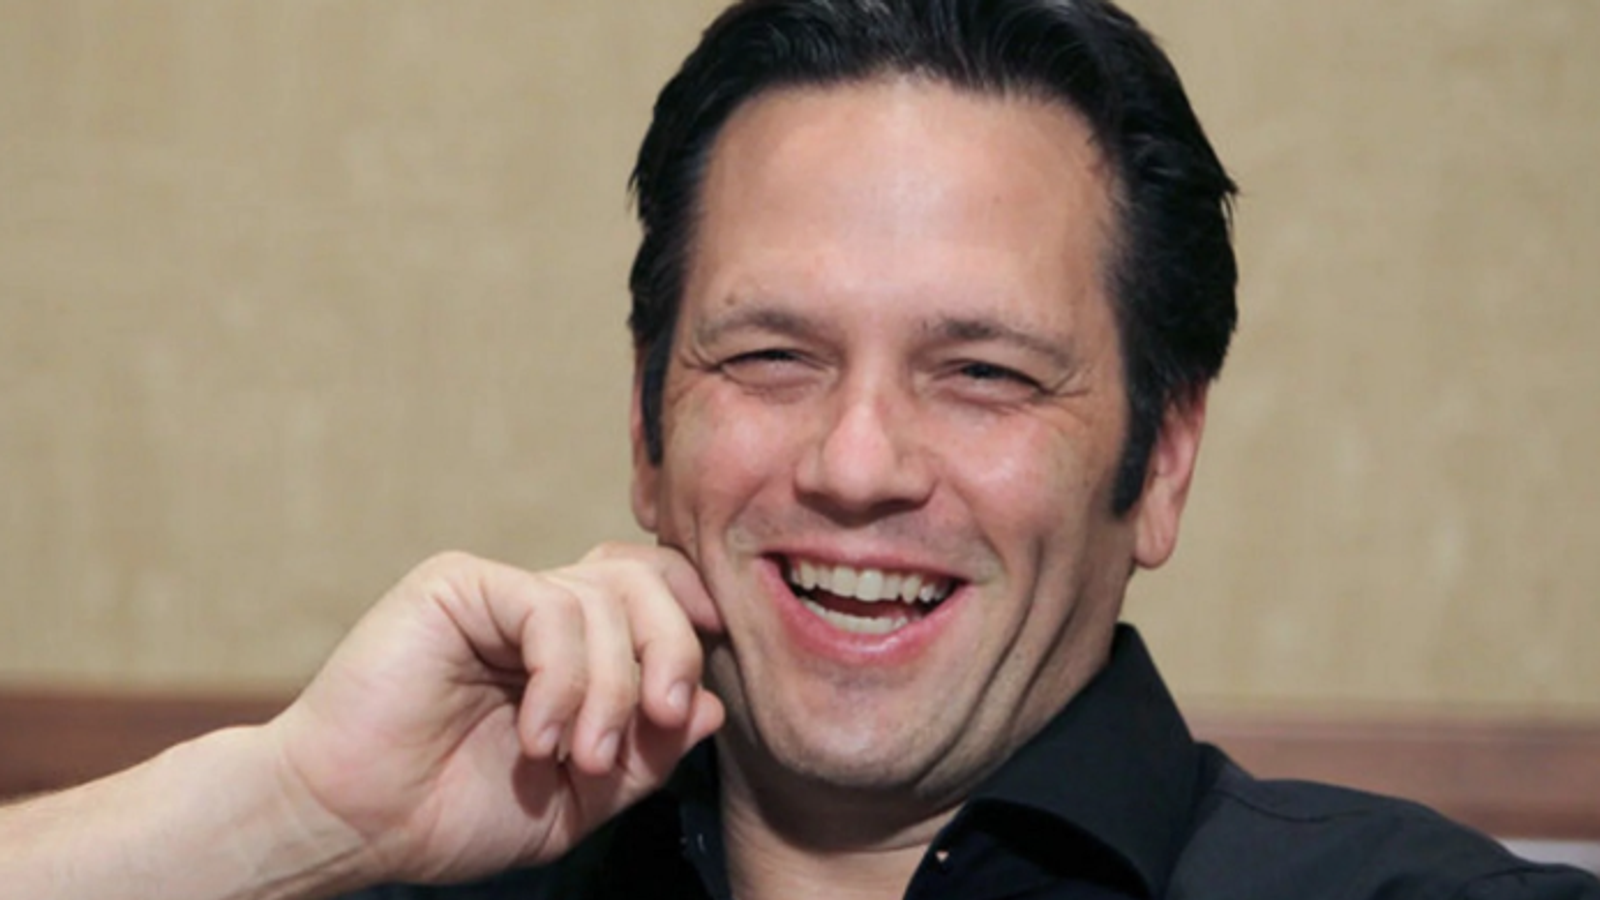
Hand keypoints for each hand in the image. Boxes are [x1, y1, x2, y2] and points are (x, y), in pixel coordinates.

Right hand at [262, 545, 724, 886]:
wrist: (356, 823)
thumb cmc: (454, 812)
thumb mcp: (582, 800)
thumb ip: (648, 756)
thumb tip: (710, 707)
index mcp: (577, 647)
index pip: (662, 593)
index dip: (695, 624)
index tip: (691, 694)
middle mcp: (544, 608)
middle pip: (649, 581)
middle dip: (672, 651)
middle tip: (657, 720)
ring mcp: (502, 592)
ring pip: (604, 599)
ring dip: (608, 689)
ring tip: (576, 757)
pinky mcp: (460, 586)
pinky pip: (547, 606)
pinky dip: (562, 676)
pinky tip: (537, 734)